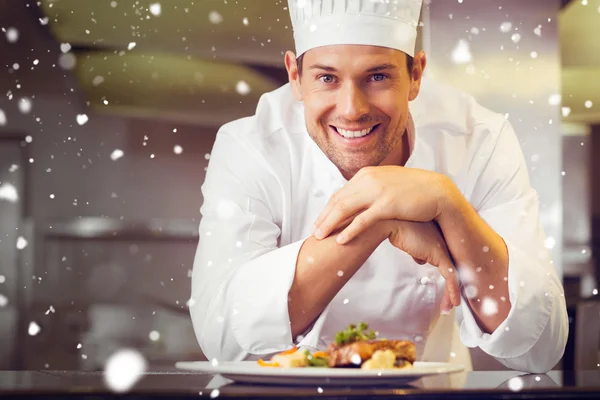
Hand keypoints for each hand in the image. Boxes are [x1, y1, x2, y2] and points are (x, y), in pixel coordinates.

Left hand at [313, 166, 451, 243]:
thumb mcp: (389, 183)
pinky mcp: (387, 204)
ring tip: (320, 237)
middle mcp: (368, 179)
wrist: (438, 191)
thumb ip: (373, 188)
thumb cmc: (415, 190)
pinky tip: (341, 240)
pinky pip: (362, 220)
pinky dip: (349, 230)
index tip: (320, 220)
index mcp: (367, 174)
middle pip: (338, 200)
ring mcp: (377, 191)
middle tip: (314, 231)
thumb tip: (362, 197)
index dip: (328, 208)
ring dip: (330, 223)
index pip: (341, 193)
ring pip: (345, 208)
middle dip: (324, 217)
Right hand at [382, 219, 460, 311]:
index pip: (448, 261)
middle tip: (451, 302)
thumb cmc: (396, 228)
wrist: (390, 222)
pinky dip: (453, 291)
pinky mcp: (440, 255)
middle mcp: (444, 242)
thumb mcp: (409, 240)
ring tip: (448, 307)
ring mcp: (444, 248)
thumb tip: (420, 260)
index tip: (447, 290)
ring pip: (454, 275)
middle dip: (453, 288)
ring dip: (452, 293)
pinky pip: (451, 277)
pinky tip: (454, 302)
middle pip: (454, 269)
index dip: (449, 277)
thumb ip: (417, 249)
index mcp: (439, 237)